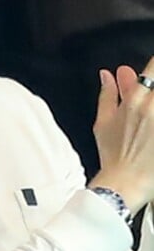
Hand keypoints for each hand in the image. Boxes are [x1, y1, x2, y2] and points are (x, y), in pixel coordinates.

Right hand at [90, 57, 153, 213]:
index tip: (151, 70)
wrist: (125, 184)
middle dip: (152, 85)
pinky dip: (153, 120)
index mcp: (135, 102)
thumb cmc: (113, 156)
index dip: (153, 66)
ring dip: (152, 103)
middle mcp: (152, 109)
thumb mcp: (102, 122)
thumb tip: (106, 76)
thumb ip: (106, 95)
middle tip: (143, 106)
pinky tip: (149, 128)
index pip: (153, 69)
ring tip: (144, 122)